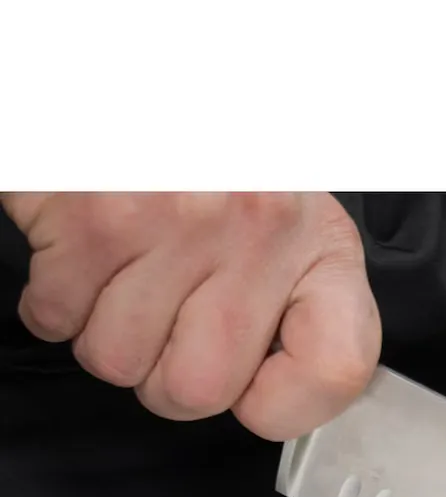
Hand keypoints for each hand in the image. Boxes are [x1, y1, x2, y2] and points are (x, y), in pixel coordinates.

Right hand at [0, 192, 380, 440]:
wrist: (133, 89)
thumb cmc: (211, 176)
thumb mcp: (288, 236)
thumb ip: (301, 320)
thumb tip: (281, 403)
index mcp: (320, 246)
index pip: (337, 369)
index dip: (286, 407)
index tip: (257, 394)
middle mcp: (261, 231)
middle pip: (201, 392)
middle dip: (165, 376)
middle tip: (168, 323)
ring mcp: (179, 223)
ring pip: (119, 363)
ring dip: (107, 334)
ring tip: (128, 276)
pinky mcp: (96, 216)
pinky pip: (58, 320)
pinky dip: (58, 303)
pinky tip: (90, 259)